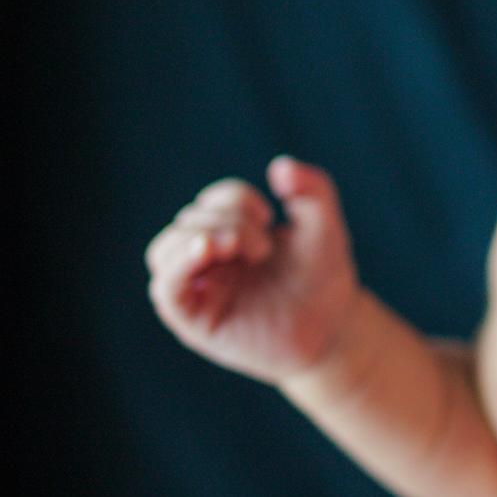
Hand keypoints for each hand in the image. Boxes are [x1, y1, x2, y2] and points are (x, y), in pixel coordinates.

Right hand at [145, 155, 359, 385]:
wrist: (332, 329)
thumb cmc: (323, 278)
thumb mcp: (324, 225)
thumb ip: (312, 188)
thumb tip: (280, 166)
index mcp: (230, 233)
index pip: (210, 201)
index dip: (235, 198)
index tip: (269, 216)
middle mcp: (207, 259)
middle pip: (187, 220)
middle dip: (227, 221)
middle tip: (263, 248)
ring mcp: (199, 290)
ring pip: (163, 251)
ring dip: (198, 236)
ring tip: (235, 246)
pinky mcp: (195, 321)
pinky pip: (166, 291)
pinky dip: (178, 266)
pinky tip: (206, 250)